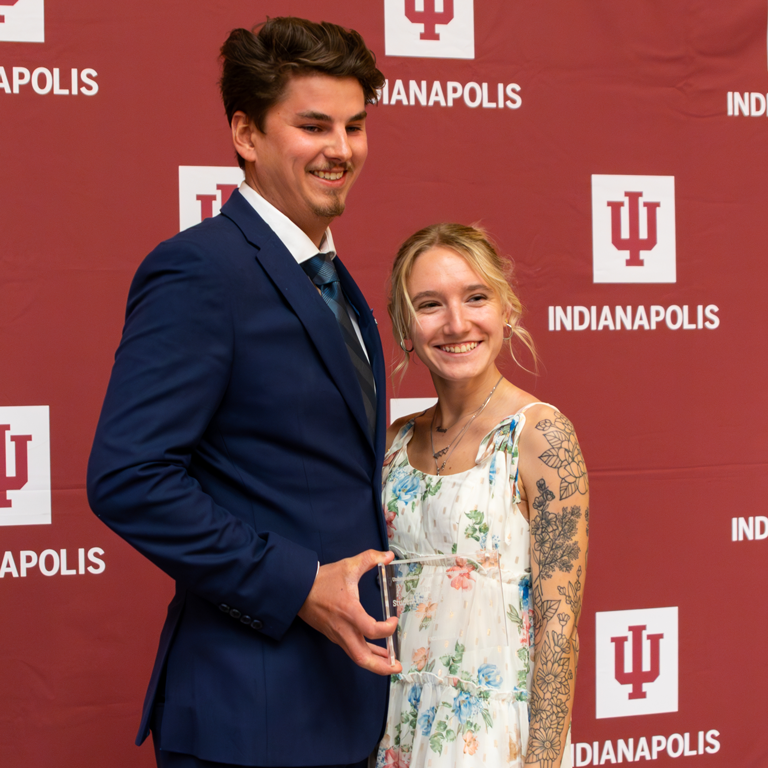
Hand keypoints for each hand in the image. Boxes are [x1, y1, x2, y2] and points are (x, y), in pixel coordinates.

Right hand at [298, 549, 401, 675]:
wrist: (298, 589)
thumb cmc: (323, 580)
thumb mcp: (348, 566)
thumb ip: (370, 558)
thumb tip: (389, 556)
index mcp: (349, 612)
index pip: (371, 630)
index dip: (387, 629)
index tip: (394, 620)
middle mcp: (344, 629)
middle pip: (362, 658)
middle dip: (382, 666)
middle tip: (398, 668)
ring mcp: (338, 635)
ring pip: (357, 657)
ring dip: (375, 663)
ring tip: (391, 663)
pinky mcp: (335, 636)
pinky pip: (352, 650)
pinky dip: (366, 654)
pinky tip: (377, 652)